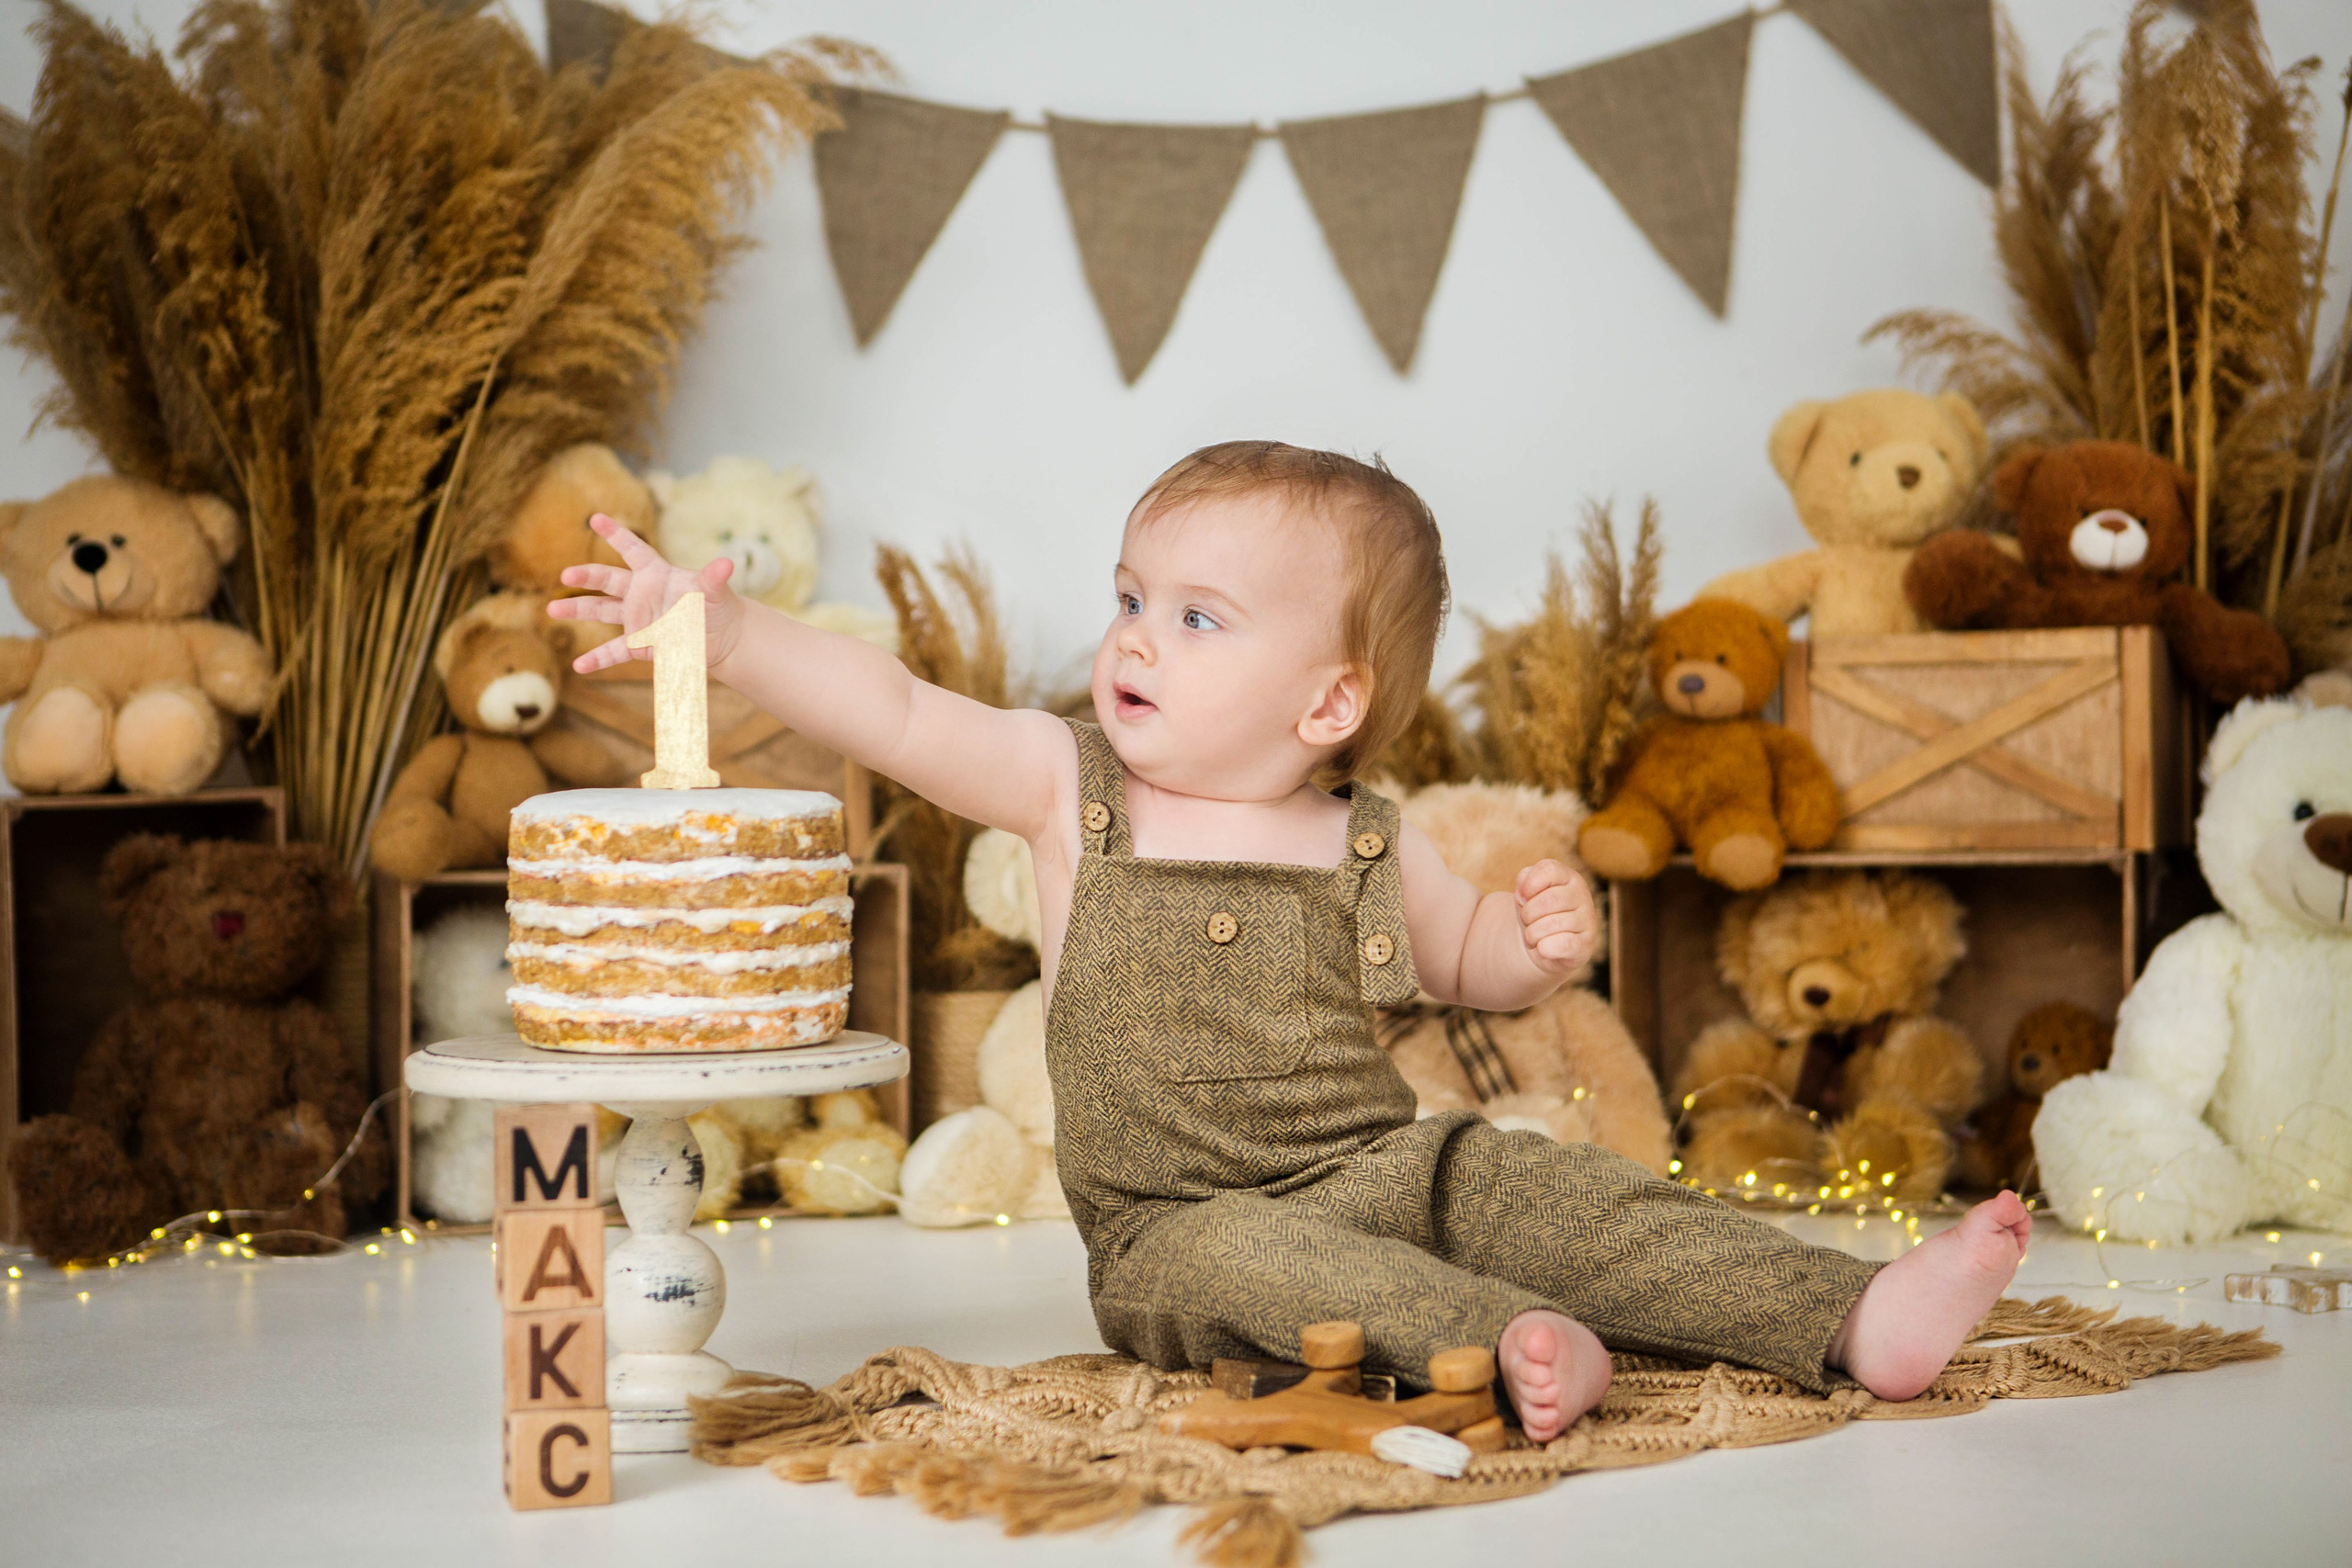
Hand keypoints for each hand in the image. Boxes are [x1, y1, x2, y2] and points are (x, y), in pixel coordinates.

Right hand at [548, 513, 744, 673]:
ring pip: (602, 611)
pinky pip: (615, 651)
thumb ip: (714, 579)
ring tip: (552, 610)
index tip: (595, 518)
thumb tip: (727, 564)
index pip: (633, 550)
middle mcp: (641, 594)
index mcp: (656, 574)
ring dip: (578, 610)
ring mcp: (637, 619)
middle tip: (567, 575)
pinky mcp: (640, 645)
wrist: (720, 638)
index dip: (616, 534)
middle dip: (587, 576)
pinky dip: (598, 659)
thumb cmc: (717, 607)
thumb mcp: (716, 593)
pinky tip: (578, 666)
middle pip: (609, 580)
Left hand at [1515, 859, 1597, 975]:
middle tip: (1527, 922)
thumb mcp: (1526, 893)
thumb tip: (1524, 895)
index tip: (1523, 898)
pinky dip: (1544, 948)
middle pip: (1548, 900)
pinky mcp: (1586, 945)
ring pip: (1551, 925)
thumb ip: (1524, 882)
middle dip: (1527, 915)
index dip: (1529, 885)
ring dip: (1532, 935)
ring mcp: (1587, 920)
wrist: (1544, 947)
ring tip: (1534, 937)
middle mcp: (1582, 895)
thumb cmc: (1536, 914)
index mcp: (1568, 877)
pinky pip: (1562, 945)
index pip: (1548, 869)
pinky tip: (1543, 948)